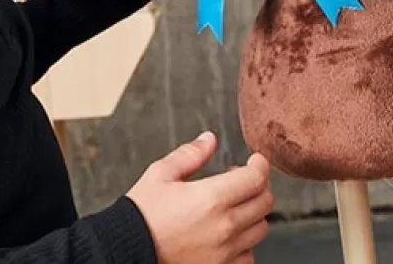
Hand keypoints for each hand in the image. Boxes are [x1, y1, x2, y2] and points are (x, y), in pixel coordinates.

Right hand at [126, 132, 273, 263]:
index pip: (255, 178)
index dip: (259, 165)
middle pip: (264, 202)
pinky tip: (228, 233)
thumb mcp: (161, 173)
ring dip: (252, 213)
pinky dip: (245, 243)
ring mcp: (225, 253)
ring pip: (260, 229)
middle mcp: (224, 227)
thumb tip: (209, 139)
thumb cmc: (143, 213)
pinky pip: (248, 256)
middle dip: (257, 185)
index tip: (255, 160)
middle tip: (239, 179)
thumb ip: (190, 154)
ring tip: (232, 205)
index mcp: (211, 198)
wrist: (128, 250)